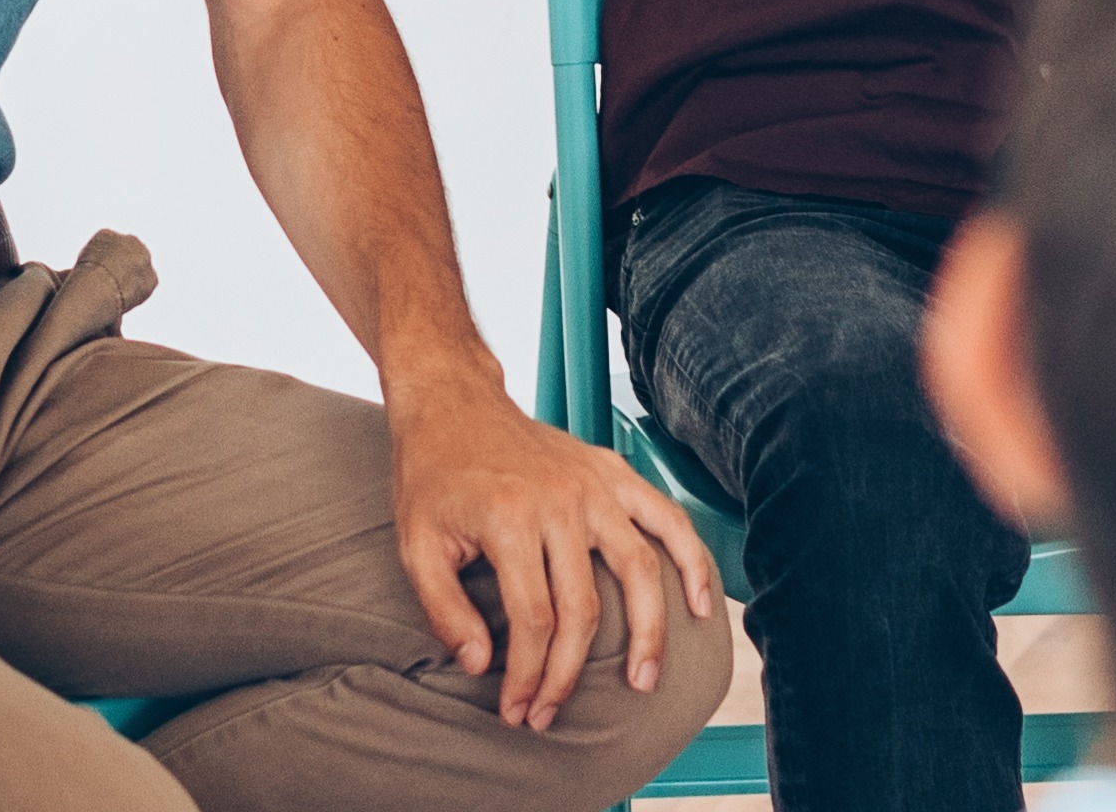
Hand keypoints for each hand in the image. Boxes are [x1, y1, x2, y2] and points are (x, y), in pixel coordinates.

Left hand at [386, 383, 719, 732]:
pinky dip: (690, 560)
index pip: (533, 620)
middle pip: (582, 608)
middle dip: (567, 674)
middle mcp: (560, 501)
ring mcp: (593, 485)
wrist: (452, 402)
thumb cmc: (431, 473)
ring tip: (644, 681)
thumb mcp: (416, 545)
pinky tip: (698, 603)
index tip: (516, 709)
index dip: (526, 676)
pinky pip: (665, 518)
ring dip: (647, 633)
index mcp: (510, 518)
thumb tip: (481, 665)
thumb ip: (444, 611)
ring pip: (638, 569)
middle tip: (550, 714)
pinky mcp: (611, 472)